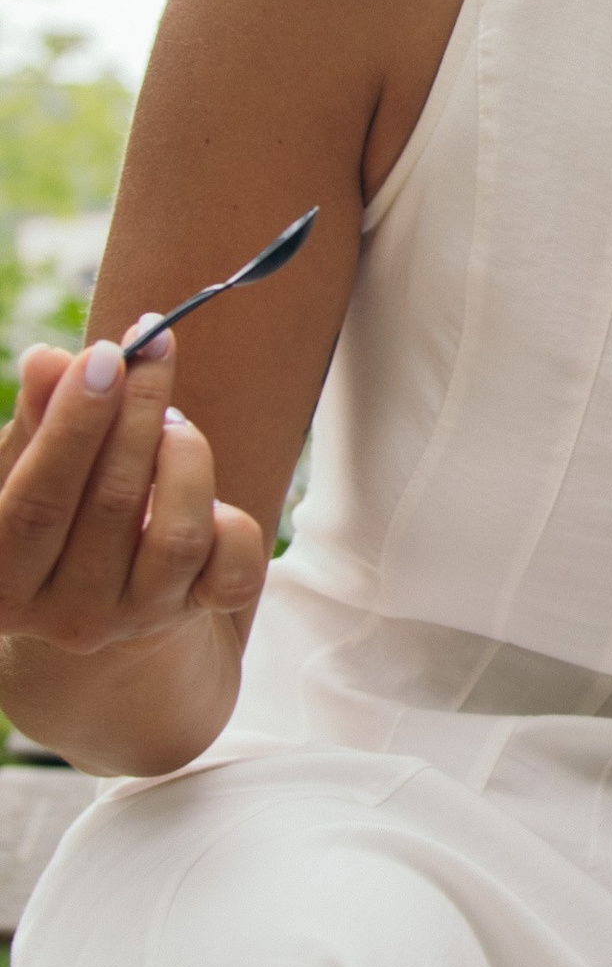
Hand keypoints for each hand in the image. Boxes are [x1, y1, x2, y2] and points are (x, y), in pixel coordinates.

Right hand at [0, 330, 267, 663]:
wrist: (106, 594)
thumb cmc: (57, 514)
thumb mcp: (29, 470)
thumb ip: (37, 420)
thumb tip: (47, 361)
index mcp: (3, 581)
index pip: (37, 503)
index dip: (72, 425)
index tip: (104, 354)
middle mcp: (67, 613)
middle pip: (111, 506)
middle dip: (136, 412)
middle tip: (150, 346)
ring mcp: (135, 620)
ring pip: (179, 539)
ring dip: (185, 458)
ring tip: (173, 420)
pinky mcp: (195, 615)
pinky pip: (233, 571)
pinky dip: (234, 522)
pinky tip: (212, 493)